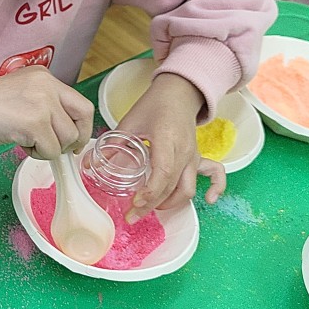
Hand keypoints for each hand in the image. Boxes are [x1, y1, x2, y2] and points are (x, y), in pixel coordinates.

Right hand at [0, 67, 93, 159]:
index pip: (81, 104)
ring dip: (49, 148)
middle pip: (81, 121)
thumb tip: (68, 133)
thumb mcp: (22, 94)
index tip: (75, 141)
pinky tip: (19, 143)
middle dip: (72, 141)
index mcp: (45, 77)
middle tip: (55, 148)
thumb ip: (45, 105)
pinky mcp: (34, 122)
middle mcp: (47, 86)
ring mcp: (42, 103)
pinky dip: (37, 154)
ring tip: (27, 141)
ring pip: (67, 139)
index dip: (82, 127)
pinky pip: (51, 150)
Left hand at [116, 73, 225, 220]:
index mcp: (166, 139)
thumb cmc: (154, 104)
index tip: (134, 203)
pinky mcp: (198, 157)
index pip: (163, 172)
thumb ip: (114, 144)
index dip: (150, 192)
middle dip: (152, 205)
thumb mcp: (130, 121)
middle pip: (173, 186)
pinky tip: (208, 201)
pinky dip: (215, 188)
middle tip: (131, 216)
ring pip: (188, 187)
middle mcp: (184, 150)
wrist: (178, 92)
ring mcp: (193, 155)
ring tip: (149, 209)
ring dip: (170, 203)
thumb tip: (93, 163)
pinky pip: (214, 174)